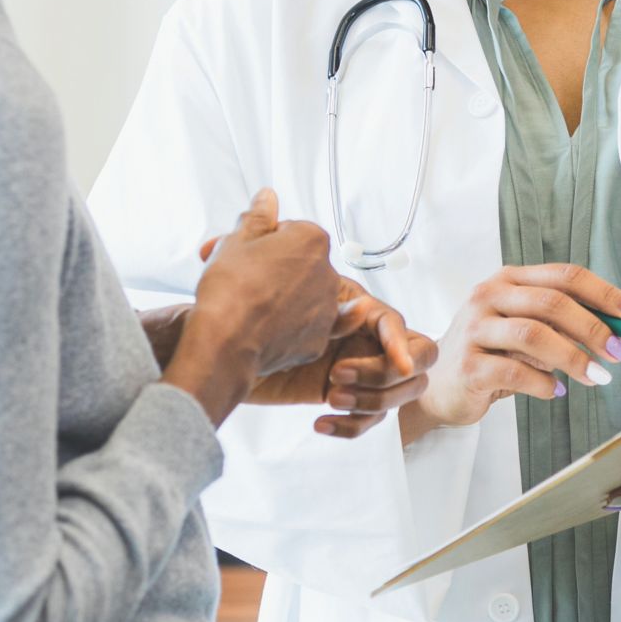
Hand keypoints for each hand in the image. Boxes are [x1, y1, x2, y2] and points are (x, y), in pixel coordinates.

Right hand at [163, 189, 341, 422]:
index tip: (239, 250)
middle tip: (236, 275)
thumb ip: (256, 216)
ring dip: (283, 294)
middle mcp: (327, 271)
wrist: (226, 343)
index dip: (259, 240)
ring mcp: (325, 308)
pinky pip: (308, 325)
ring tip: (248, 303)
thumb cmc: (230, 289)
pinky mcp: (318, 339)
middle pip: (297, 262)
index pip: (287, 231)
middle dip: (271, 266)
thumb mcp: (235, 241)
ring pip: (303, 293)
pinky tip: (290, 320)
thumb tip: (267, 197)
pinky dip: (298, 323)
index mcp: (311, 239)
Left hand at [205, 241, 438, 437]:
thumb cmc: (231, 307)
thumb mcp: (242, 264)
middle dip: (381, 374)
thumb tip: (266, 196)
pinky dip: (352, 425)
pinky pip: (364, 420)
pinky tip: (321, 423)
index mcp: (350, 306)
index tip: (401, 362)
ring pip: (393, 394)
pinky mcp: (335, 396)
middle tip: (338, 377)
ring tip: (331, 396)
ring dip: (371, 399)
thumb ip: (258, 229)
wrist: (211, 353)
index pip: (392, 322)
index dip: (398, 341)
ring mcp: (350, 368)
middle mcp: (358, 337)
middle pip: (409, 362)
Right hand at [400, 264, 620, 440]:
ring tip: (596, 377)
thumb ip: (580, 314)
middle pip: (552, 302)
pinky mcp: (468, 365)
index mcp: (511, 279)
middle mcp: (489, 295)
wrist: (442, 386)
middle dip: (594, 328)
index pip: (566, 276)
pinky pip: (514, 372)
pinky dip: (543, 383)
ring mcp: (475, 328)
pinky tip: (556, 391)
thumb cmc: (494, 353)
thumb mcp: (537, 327)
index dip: (605, 293)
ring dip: (573, 358)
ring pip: (534, 334)